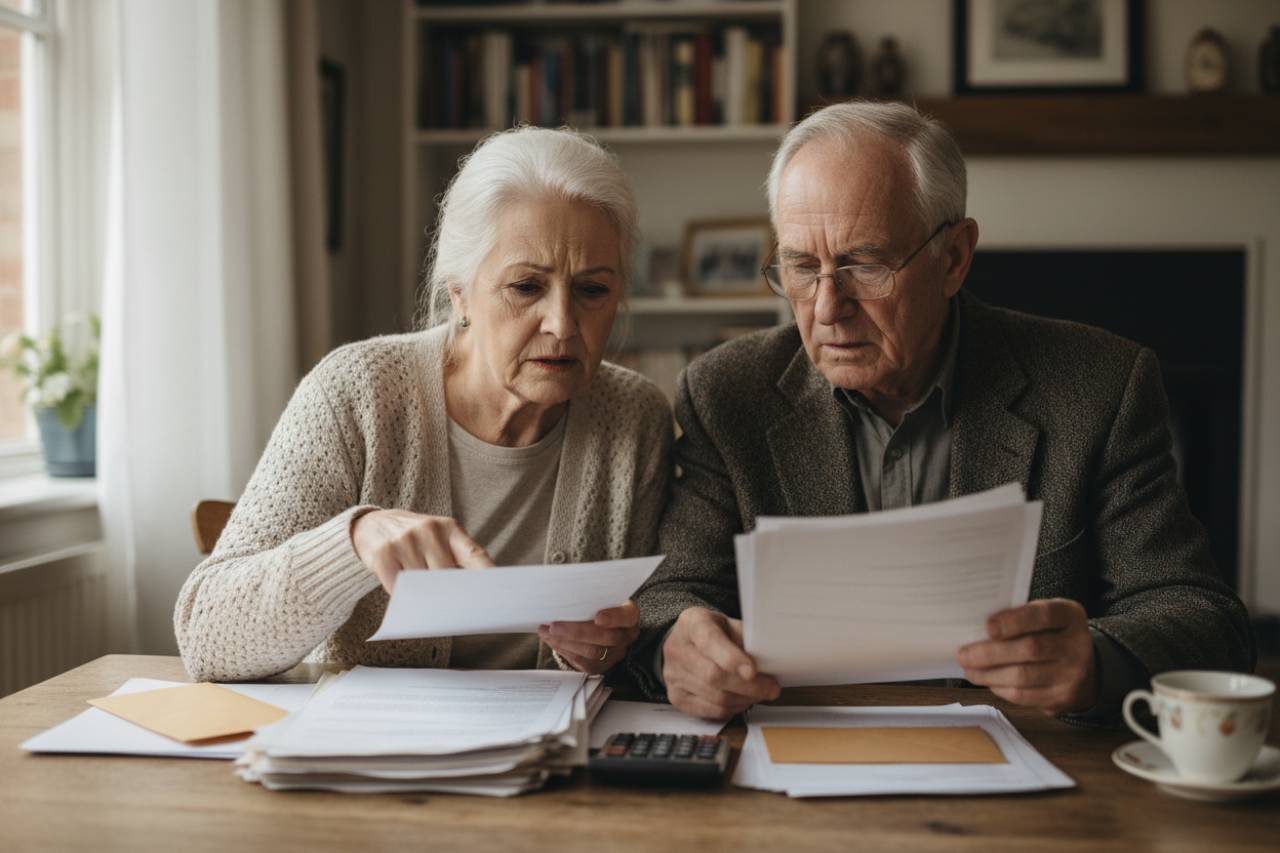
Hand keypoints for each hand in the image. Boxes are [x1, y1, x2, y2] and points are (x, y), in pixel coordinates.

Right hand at [350, 510, 493, 591]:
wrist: (371, 524)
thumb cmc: (413, 538)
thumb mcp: (438, 538)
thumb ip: (455, 559)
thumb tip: (470, 595)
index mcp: (450, 528)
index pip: (474, 554)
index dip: (488, 574)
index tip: (498, 592)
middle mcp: (429, 530)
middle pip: (447, 576)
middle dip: (448, 593)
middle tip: (447, 603)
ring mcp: (405, 540)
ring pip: (422, 585)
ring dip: (421, 594)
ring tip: (417, 586)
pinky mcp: (383, 554)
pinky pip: (398, 588)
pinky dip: (401, 594)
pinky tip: (400, 585)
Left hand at [538, 600, 639, 674]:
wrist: (603, 624)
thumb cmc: (600, 605)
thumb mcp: (601, 597)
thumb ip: (591, 597)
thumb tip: (566, 594)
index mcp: (630, 614)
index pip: (626, 616)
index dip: (613, 618)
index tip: (598, 617)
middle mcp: (627, 636)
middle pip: (606, 638)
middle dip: (577, 632)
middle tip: (554, 626)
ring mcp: (616, 653)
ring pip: (592, 653)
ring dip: (565, 643)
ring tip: (546, 632)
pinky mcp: (602, 666)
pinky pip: (583, 663)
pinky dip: (565, 651)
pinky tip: (552, 641)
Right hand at [662, 606, 779, 719]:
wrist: (686, 642)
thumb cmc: (715, 633)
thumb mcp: (730, 625)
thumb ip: (746, 639)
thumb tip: (772, 661)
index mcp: (691, 623)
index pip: (710, 641)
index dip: (732, 658)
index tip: (753, 671)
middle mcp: (677, 649)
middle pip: (713, 675)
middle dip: (748, 686)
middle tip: (771, 688)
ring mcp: (672, 675)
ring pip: (715, 697)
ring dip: (744, 699)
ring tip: (760, 693)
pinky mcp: (675, 696)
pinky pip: (710, 711)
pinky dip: (732, 709)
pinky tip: (743, 700)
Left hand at [956, 598, 1097, 714]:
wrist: (1084, 667)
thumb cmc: (1050, 634)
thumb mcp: (1044, 617)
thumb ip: (1018, 617)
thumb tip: (975, 627)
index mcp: (1069, 616)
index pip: (1042, 616)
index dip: (1014, 621)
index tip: (987, 627)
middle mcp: (1076, 645)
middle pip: (1030, 649)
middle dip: (991, 653)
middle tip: (963, 654)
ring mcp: (1073, 674)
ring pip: (1023, 676)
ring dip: (989, 674)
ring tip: (969, 669)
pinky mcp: (1062, 698)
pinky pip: (1024, 695)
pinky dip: (1000, 688)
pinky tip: (987, 681)